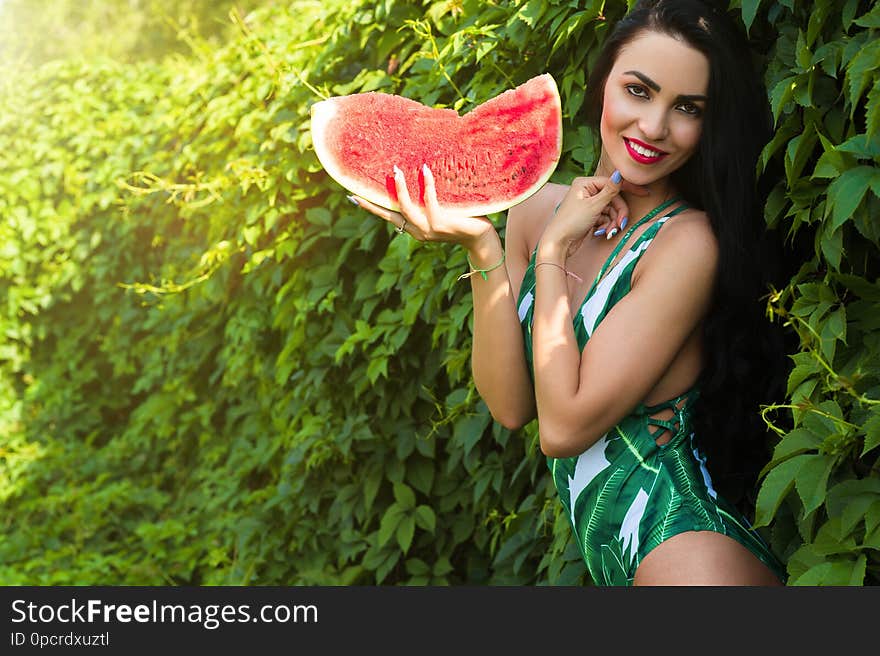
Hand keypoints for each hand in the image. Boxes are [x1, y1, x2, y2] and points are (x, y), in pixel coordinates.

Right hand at [348, 164, 494, 250]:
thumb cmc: (463, 221)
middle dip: (375, 200)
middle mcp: (418, 232)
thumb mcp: (441, 212)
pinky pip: (429, 201)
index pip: (389, 217)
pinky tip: (425, 170)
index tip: (354, 198)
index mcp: (415, 229)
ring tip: (396, 170)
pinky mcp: (440, 224)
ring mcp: (428, 230)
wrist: (480, 238)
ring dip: (400, 189)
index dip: (371, 208)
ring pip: (406, 208)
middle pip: (390, 214)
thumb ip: (428, 203)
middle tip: (366, 183)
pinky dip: (427, 185)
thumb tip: (419, 175)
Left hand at [540, 171, 649, 258]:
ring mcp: (587, 204)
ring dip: (613, 222)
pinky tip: (601, 233)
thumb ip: (610, 191)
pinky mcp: (588, 216)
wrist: (558, 243)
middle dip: (618, 213)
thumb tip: (620, 173)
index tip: (645, 193)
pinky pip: (604, 218)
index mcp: (585, 183)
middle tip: (621, 224)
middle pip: (613, 199)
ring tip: (609, 232)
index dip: (629, 189)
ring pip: (610, 210)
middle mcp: (586, 192)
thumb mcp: (594, 205)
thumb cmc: (572, 222)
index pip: (612, 183)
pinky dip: (606, 225)